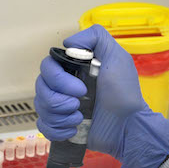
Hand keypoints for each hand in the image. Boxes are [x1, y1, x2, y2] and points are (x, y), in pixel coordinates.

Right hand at [34, 25, 168, 167]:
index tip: (81, 88)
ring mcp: (60, 106)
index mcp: (73, 69)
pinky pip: (43, 126)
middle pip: (40, 88)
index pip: (47, 67)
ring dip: (61, 115)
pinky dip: (58, 129)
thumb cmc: (125, 93)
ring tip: (80, 118)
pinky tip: (74, 128)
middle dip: (58, 100)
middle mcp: (63, 85)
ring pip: (40, 107)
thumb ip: (96, 37)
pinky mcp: (60, 126)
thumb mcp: (117, 57)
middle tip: (79, 103)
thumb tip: (67, 43)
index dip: (59, 79)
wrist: (128, 126)